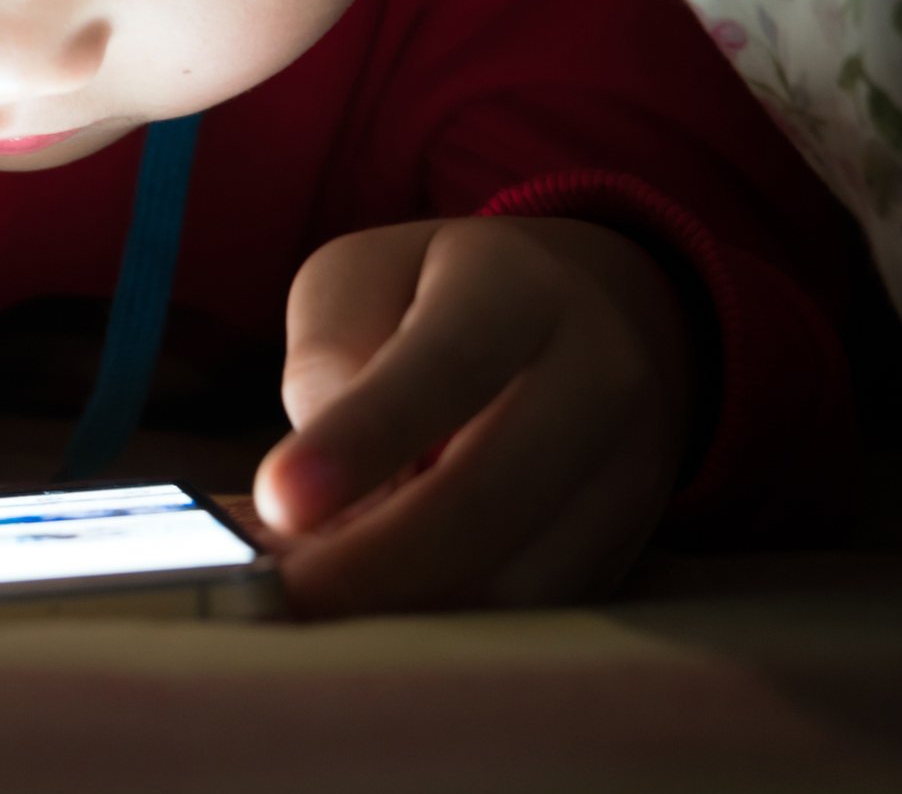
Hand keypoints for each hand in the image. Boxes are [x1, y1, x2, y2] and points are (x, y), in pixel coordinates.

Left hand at [254, 215, 690, 614]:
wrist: (592, 317)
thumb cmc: (442, 296)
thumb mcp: (364, 277)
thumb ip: (329, 355)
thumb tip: (319, 486)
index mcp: (520, 289)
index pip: (447, 365)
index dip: (362, 438)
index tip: (280, 499)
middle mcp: (597, 379)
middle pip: (487, 498)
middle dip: (369, 563)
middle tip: (275, 591)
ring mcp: (625, 474)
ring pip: (511, 580)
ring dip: (397, 609)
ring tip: (308, 604)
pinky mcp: (620, 550)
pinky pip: (523, 616)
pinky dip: (436, 625)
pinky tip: (368, 610)